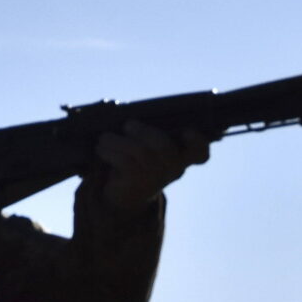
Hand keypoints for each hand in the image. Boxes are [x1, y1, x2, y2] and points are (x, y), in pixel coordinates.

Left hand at [96, 121, 212, 212]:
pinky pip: (125, 162)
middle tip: (128, 125)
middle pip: (164, 146)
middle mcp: (172, 168)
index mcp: (180, 156)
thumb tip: (115, 106)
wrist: (124, 194)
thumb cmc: (137, 160)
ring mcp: (156, 177)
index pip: (200, 152)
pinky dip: (109, 151)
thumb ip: (144, 129)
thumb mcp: (146, 145)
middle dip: (144, 131)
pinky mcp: (137, 183)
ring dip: (118, 140)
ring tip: (104, 138)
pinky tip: (102, 149)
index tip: (187, 131)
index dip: (197, 141)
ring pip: (140, 151)